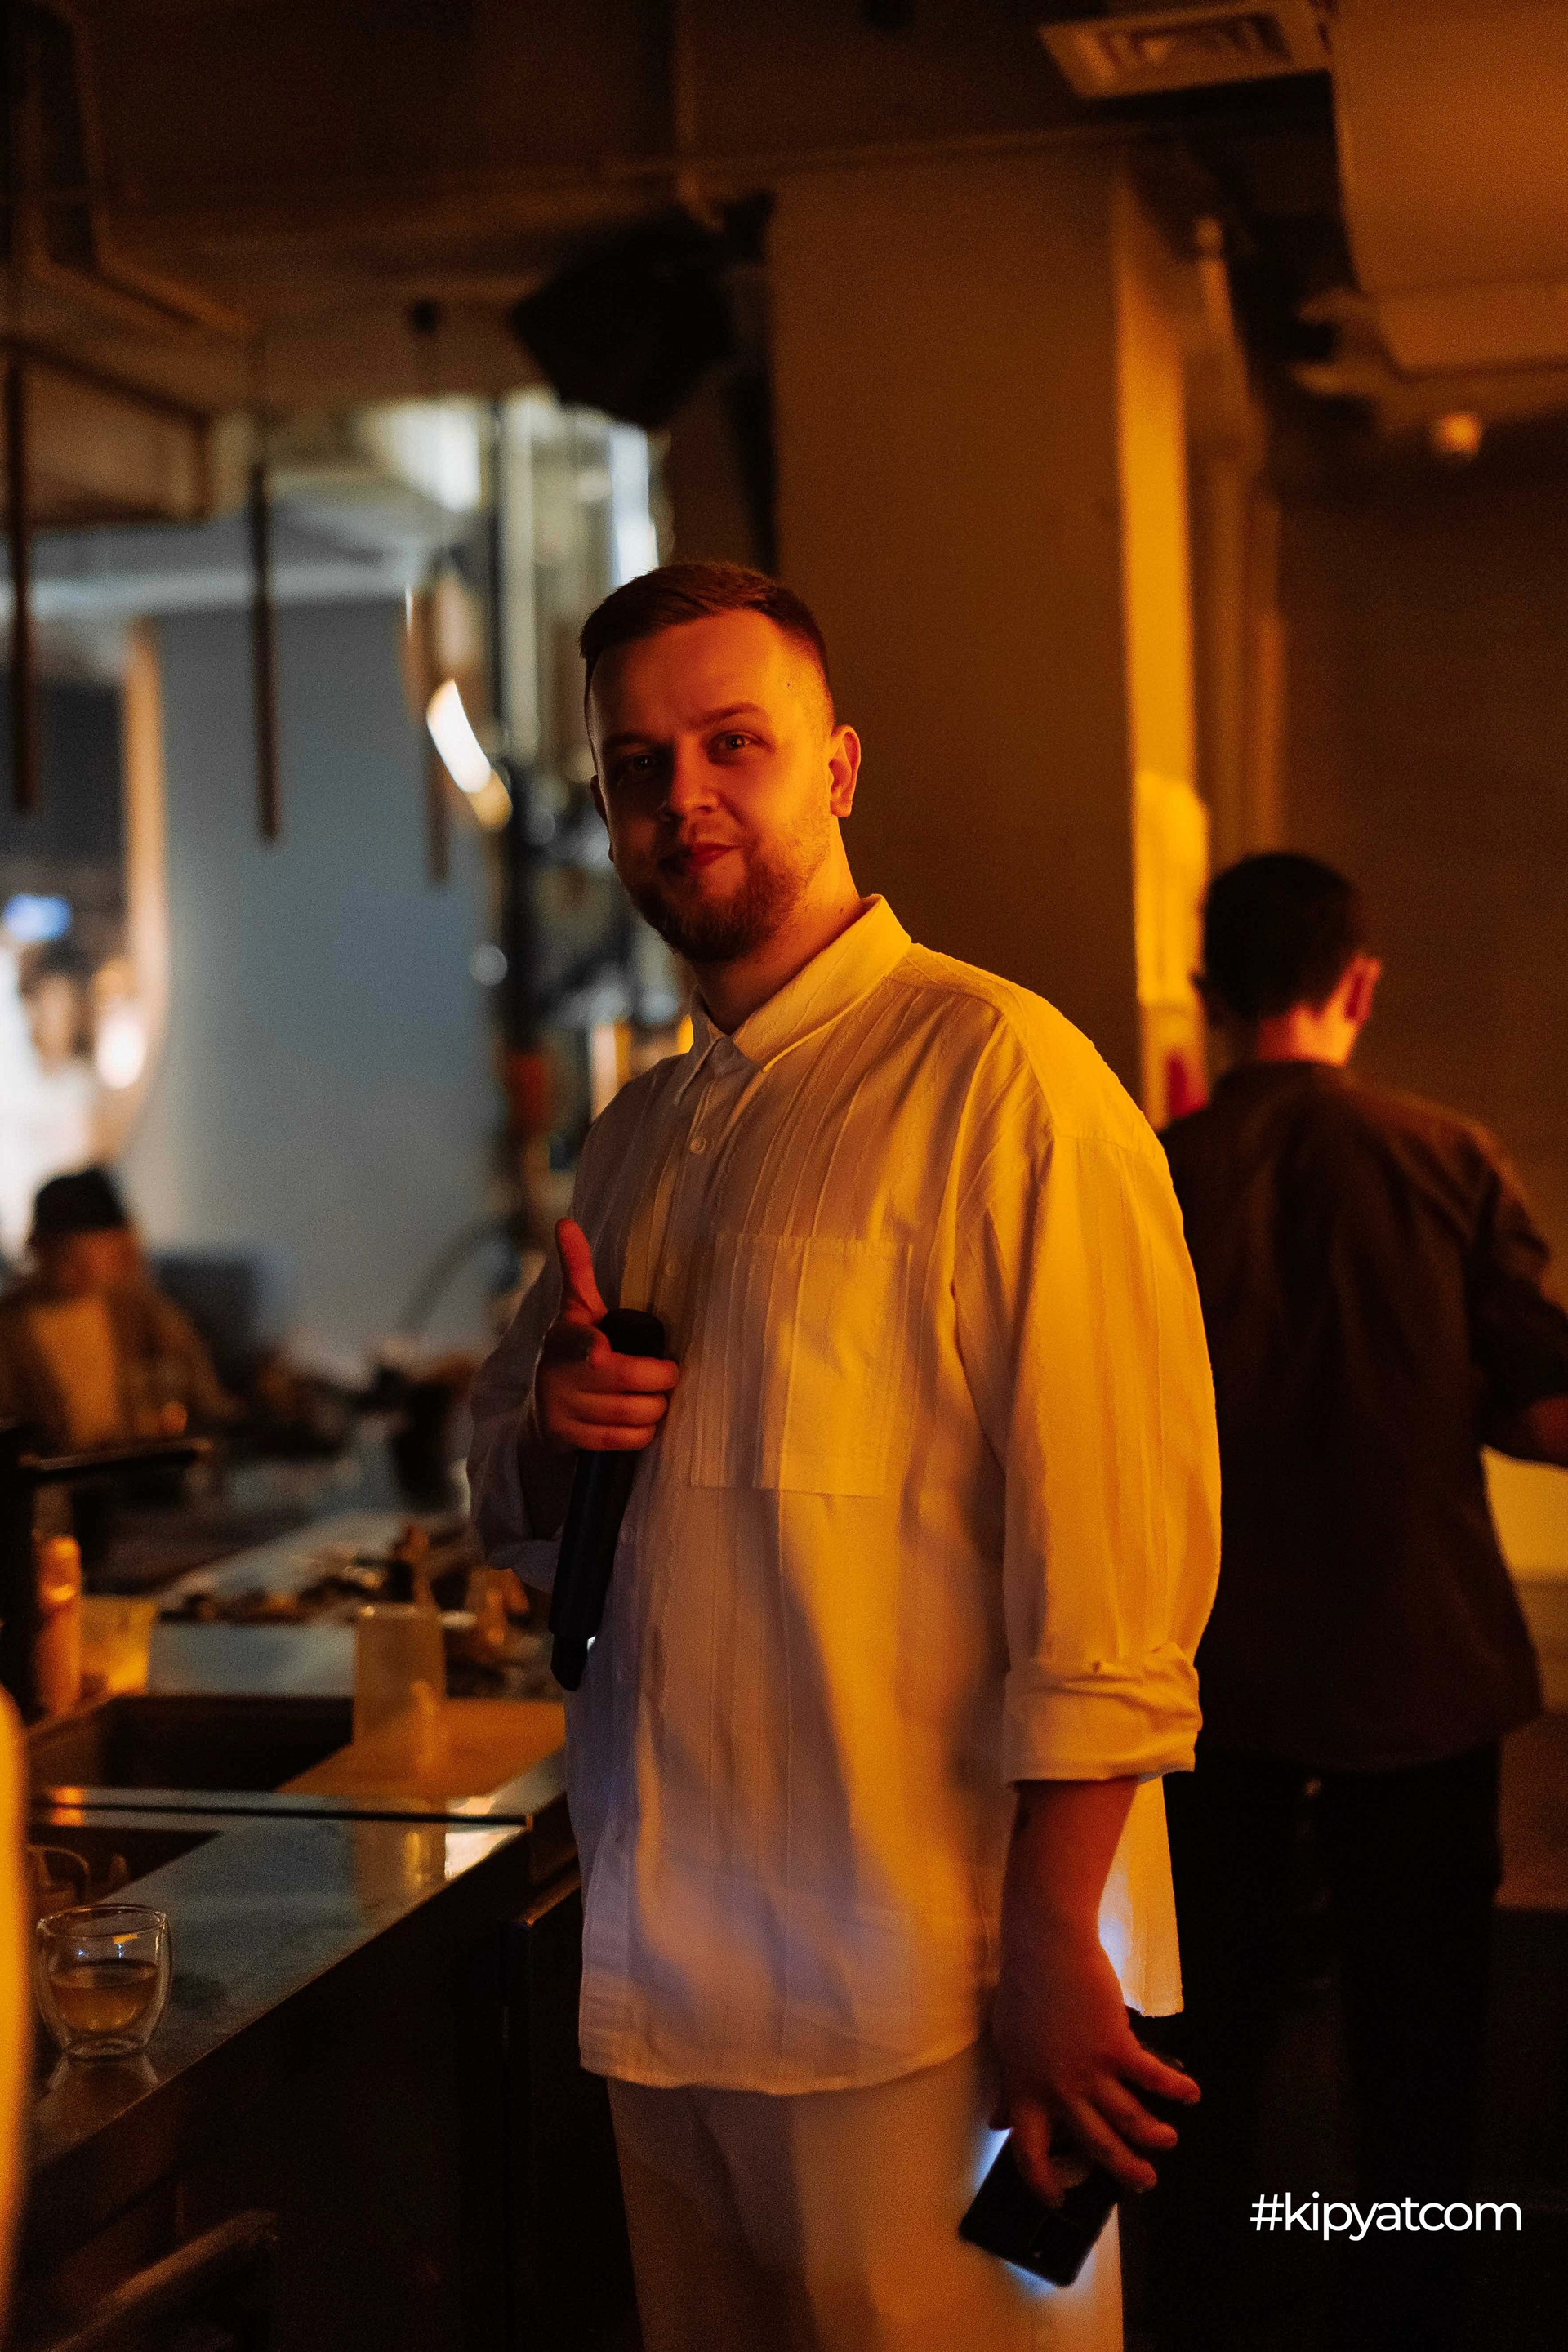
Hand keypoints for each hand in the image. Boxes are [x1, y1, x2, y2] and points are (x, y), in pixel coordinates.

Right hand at [534, 1219, 679, 1453]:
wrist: (542, 1414)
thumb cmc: (572, 1352)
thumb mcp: (574, 1312)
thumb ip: (576, 1270)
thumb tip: (566, 1222)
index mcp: (563, 1339)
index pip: (578, 1344)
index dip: (591, 1349)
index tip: (600, 1351)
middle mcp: (558, 1375)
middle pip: (625, 1381)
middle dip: (659, 1379)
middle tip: (669, 1374)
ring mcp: (563, 1410)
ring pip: (629, 1414)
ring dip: (655, 1407)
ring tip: (658, 1398)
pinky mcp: (571, 1440)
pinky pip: (623, 1440)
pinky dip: (642, 1432)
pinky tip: (644, 1422)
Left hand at [989, 1916, 1198, 2203]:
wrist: (1045, 1949)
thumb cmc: (1022, 1991)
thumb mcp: (1006, 2046)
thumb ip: (1008, 2090)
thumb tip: (997, 2123)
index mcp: (1024, 2091)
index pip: (1028, 2152)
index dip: (1042, 2182)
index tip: (1057, 2199)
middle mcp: (1058, 2090)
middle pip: (1094, 2145)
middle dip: (1123, 2168)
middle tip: (1143, 2182)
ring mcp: (1089, 2071)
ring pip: (1127, 2119)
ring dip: (1152, 2135)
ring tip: (1167, 2142)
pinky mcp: (1116, 2047)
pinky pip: (1151, 2077)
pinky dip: (1175, 2088)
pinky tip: (1191, 2093)